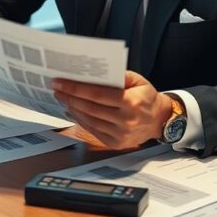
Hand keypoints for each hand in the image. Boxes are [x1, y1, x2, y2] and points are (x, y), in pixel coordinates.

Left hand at [52, 71, 174, 149]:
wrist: (159, 120)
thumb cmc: (146, 97)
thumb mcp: (138, 80)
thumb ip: (118, 75)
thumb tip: (94, 73)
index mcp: (131, 102)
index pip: (97, 94)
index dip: (75, 88)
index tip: (60, 82)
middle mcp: (125, 120)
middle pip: (90, 108)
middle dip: (70, 97)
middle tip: (57, 88)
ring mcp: (120, 134)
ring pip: (89, 120)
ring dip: (73, 108)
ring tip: (63, 98)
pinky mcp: (116, 143)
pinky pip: (93, 130)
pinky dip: (80, 120)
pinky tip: (73, 110)